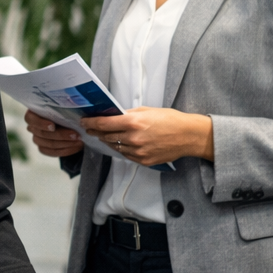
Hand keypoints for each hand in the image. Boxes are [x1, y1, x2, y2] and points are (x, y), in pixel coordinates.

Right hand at [24, 110, 82, 157]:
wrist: (67, 121)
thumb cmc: (62, 110)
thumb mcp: (61, 105)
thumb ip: (62, 106)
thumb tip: (72, 106)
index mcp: (32, 114)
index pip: (30, 119)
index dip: (41, 123)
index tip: (53, 126)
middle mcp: (32, 127)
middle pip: (43, 134)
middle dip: (61, 135)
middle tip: (75, 135)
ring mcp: (37, 139)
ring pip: (49, 144)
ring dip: (66, 143)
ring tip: (79, 141)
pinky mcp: (43, 148)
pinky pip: (52, 152)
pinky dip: (65, 151)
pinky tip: (75, 147)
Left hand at [82, 108, 213, 166]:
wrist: (188, 136)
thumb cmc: (170, 120)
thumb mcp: (146, 111)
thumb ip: (128, 114)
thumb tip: (113, 115)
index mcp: (133, 122)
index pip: (104, 124)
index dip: (91, 123)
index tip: (84, 121)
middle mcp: (133, 138)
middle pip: (106, 137)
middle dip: (97, 132)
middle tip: (91, 128)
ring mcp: (138, 152)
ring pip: (115, 147)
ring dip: (108, 141)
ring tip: (104, 136)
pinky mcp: (144, 161)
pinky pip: (126, 155)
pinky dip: (122, 149)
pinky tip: (121, 144)